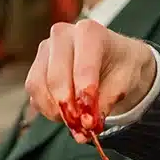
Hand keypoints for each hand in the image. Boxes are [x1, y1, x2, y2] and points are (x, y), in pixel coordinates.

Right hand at [26, 21, 158, 132]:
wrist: (116, 59)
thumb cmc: (122, 66)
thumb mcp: (125, 82)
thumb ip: (108, 100)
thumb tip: (88, 124)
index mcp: (89, 32)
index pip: (83, 65)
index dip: (85, 93)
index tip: (90, 117)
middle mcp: (62, 35)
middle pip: (56, 76)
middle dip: (68, 106)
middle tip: (81, 128)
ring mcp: (45, 49)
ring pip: (38, 85)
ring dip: (55, 110)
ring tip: (75, 124)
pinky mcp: (36, 66)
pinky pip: (34, 93)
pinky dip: (47, 109)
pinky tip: (66, 115)